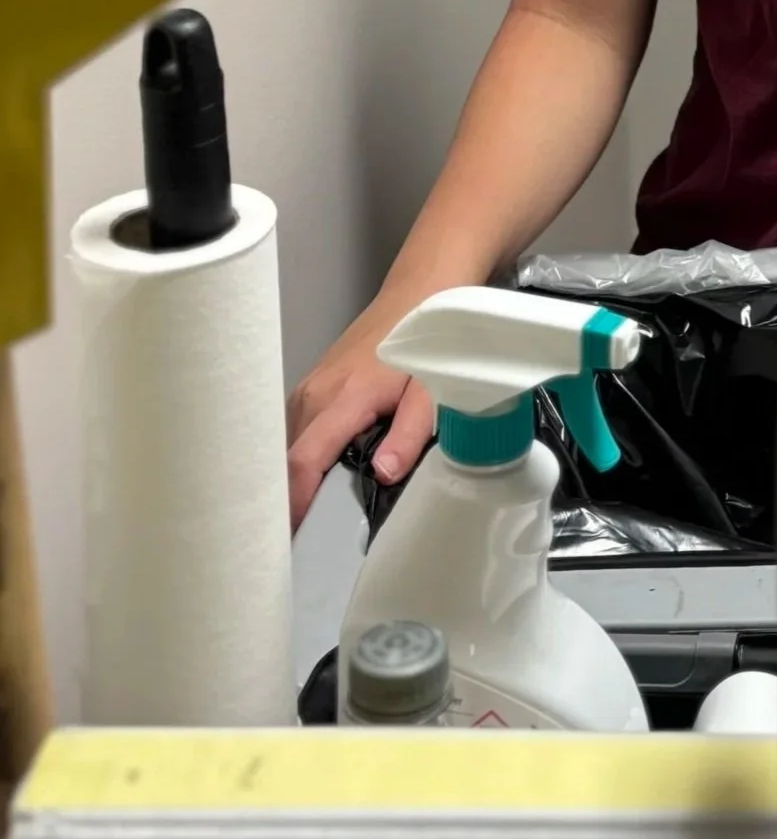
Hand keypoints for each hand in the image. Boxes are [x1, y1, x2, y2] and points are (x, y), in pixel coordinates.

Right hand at [286, 305, 433, 529]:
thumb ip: (408, 435)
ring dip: (288, 480)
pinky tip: (310, 480)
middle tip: (289, 544)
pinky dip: (297, 458)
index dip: (291, 502)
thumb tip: (383, 474)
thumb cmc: (426, 345)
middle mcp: (314, 394)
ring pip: (285, 446)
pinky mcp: (312, 388)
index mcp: (343, 398)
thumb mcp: (431, 393)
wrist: (420, 294)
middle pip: (285, 459)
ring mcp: (308, 389)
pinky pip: (295, 431)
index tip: (285, 538)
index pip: (303, 460)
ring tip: (295, 521)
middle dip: (282, 500)